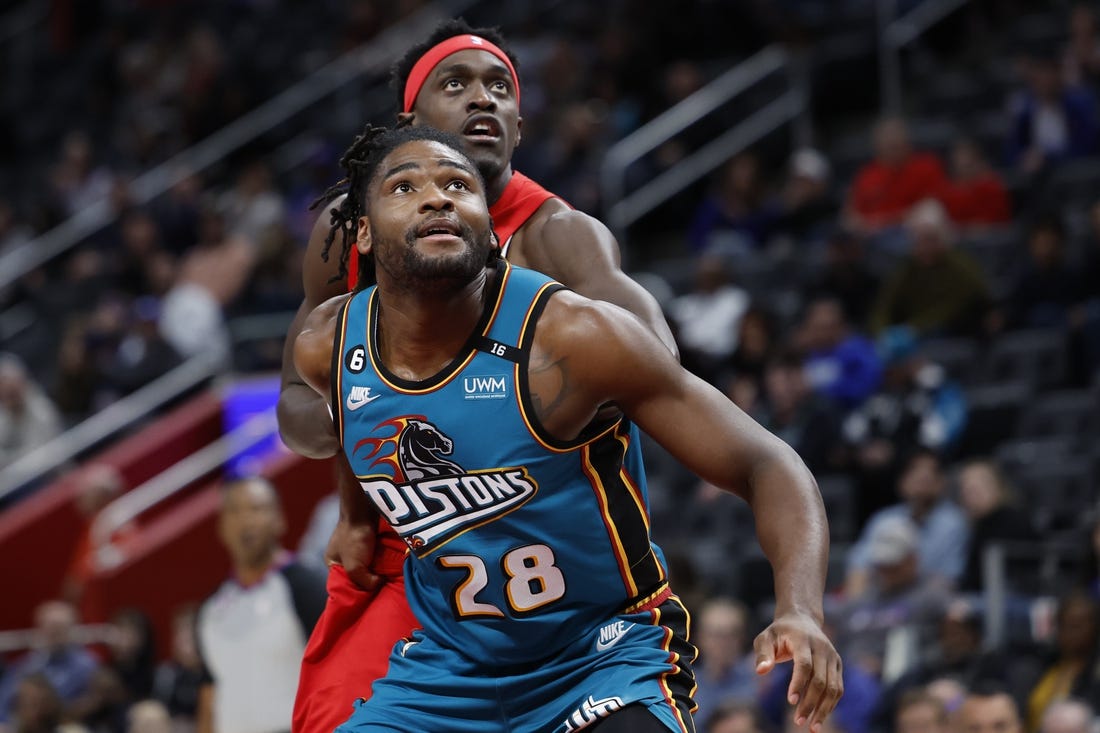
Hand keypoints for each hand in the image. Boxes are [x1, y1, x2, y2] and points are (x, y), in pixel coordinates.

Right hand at [324, 516, 381, 591]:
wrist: (364, 510)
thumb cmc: (354, 539)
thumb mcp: (354, 567)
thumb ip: (363, 582)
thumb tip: (378, 583)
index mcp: (333, 563)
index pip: (343, 584)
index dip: (355, 590)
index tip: (369, 595)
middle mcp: (343, 555)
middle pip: (357, 574)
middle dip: (368, 578)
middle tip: (380, 583)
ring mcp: (356, 546)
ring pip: (369, 565)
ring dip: (378, 569)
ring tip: (387, 575)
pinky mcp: (369, 540)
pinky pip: (377, 555)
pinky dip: (382, 559)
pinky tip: (390, 563)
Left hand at [754, 610, 843, 732]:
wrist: (802, 620)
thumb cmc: (779, 632)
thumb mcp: (765, 638)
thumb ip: (762, 654)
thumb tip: (761, 672)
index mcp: (803, 639)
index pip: (804, 664)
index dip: (799, 683)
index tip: (791, 702)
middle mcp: (822, 648)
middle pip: (820, 680)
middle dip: (810, 703)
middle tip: (798, 721)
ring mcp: (832, 656)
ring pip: (833, 687)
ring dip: (824, 709)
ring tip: (812, 727)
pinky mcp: (838, 664)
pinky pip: (838, 688)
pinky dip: (831, 704)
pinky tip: (820, 717)